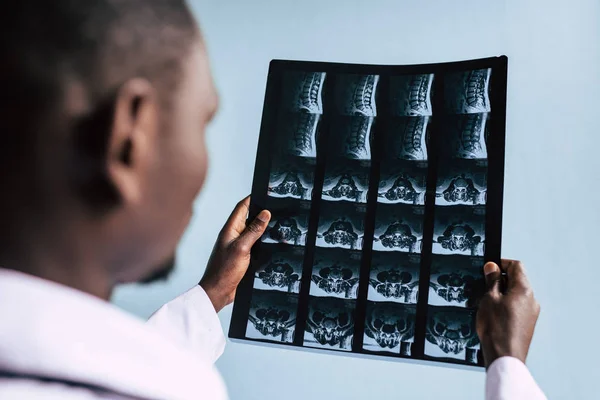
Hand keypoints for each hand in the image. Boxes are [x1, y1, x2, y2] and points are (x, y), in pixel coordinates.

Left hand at [200, 196, 270, 312]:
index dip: (253, 198)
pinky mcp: (241, 256)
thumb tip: (265, 213)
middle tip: (277, 207)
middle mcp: (233, 235)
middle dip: (261, 212)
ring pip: (252, 231)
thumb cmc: (225, 270)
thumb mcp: (242, 247)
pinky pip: (253, 243)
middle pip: (249, 217)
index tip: (266, 192)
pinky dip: (262, 241)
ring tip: (278, 223)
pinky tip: (272, 243)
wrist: (217, 292)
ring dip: (263, 228)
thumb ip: (254, 230)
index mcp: (230, 229)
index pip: (242, 207)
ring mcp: (237, 246)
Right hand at [476, 259, 540, 367]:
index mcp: (524, 290)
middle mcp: (531, 300)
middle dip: (499, 280)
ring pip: (515, 295)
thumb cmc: (496, 327)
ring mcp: (531, 313)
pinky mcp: (527, 324)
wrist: (504, 356)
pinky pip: (516, 307)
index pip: (516, 266)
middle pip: (516, 280)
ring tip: (485, 303)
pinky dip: (505, 306)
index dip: (501, 264)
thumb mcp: (489, 298)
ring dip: (501, 294)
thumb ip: (492, 280)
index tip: (488, 268)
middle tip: (483, 286)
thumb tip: (492, 267)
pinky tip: (492, 314)